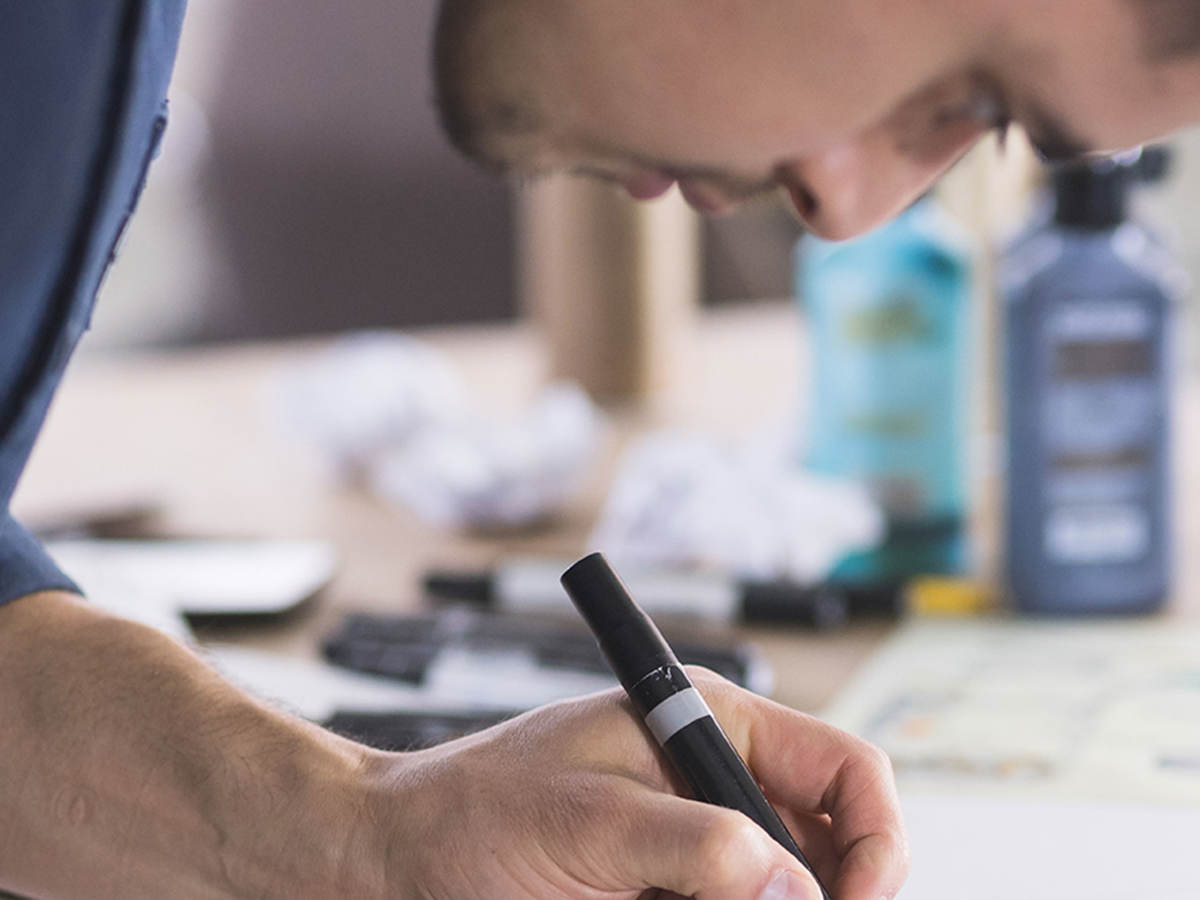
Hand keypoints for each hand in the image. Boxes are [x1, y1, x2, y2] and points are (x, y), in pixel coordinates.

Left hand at [357, 667, 908, 899]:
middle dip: (828, 897)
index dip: (878, 838)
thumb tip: (797, 889)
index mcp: (708, 728)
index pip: (843, 769)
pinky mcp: (664, 894)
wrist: (392, 861)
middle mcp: (711, 787)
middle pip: (828, 848)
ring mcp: (689, 851)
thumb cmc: (469, 810)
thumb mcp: (589, 820)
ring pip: (778, 892)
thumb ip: (697, 846)